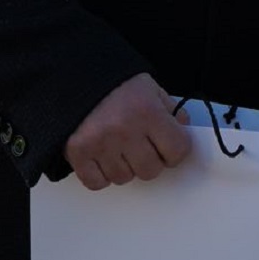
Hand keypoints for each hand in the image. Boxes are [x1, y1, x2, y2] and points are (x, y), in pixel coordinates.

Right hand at [63, 72, 191, 190]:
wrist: (75, 76)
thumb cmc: (117, 85)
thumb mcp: (151, 89)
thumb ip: (171, 111)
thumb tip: (184, 132)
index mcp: (148, 112)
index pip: (177, 150)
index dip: (175, 151)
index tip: (168, 147)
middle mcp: (125, 130)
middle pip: (151, 170)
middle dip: (150, 161)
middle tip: (141, 147)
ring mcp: (100, 144)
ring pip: (124, 178)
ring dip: (124, 168)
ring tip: (119, 147)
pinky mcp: (77, 154)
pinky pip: (97, 183)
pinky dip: (101, 176)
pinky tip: (103, 158)